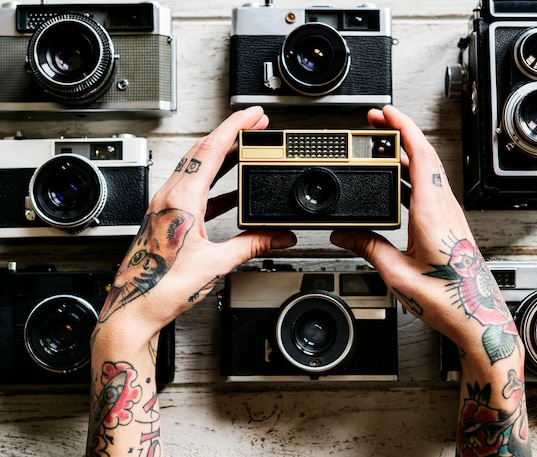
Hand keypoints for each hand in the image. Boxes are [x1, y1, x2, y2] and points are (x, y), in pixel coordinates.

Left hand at [87, 107, 296, 456]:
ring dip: (221, 154)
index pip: (211, 149)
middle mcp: (169, 196)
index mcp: (180, 199)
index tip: (254, 115)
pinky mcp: (166, 218)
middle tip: (255, 126)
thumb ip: (253, 246)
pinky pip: (193, 189)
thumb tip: (278, 236)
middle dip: (231, 134)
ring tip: (246, 150)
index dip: (235, 127)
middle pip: (201, 150)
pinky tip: (231, 190)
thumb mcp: (217, 263)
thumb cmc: (162, 287)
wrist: (134, 309)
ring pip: (195, 167)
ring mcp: (165, 206)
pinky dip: (214, 182)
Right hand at [331, 106, 530, 455]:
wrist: (477, 317)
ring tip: (383, 148)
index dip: (402, 127)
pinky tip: (399, 181)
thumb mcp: (396, 273)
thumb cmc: (447, 298)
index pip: (419, 154)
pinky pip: (432, 186)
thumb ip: (367, 248)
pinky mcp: (451, 223)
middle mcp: (445, 206)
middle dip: (400, 133)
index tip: (385, 113)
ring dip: (407, 152)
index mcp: (431, 211)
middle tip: (376, 124)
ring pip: (430, 169)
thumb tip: (343, 234)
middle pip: (425, 154)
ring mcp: (450, 213)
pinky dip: (414, 172)